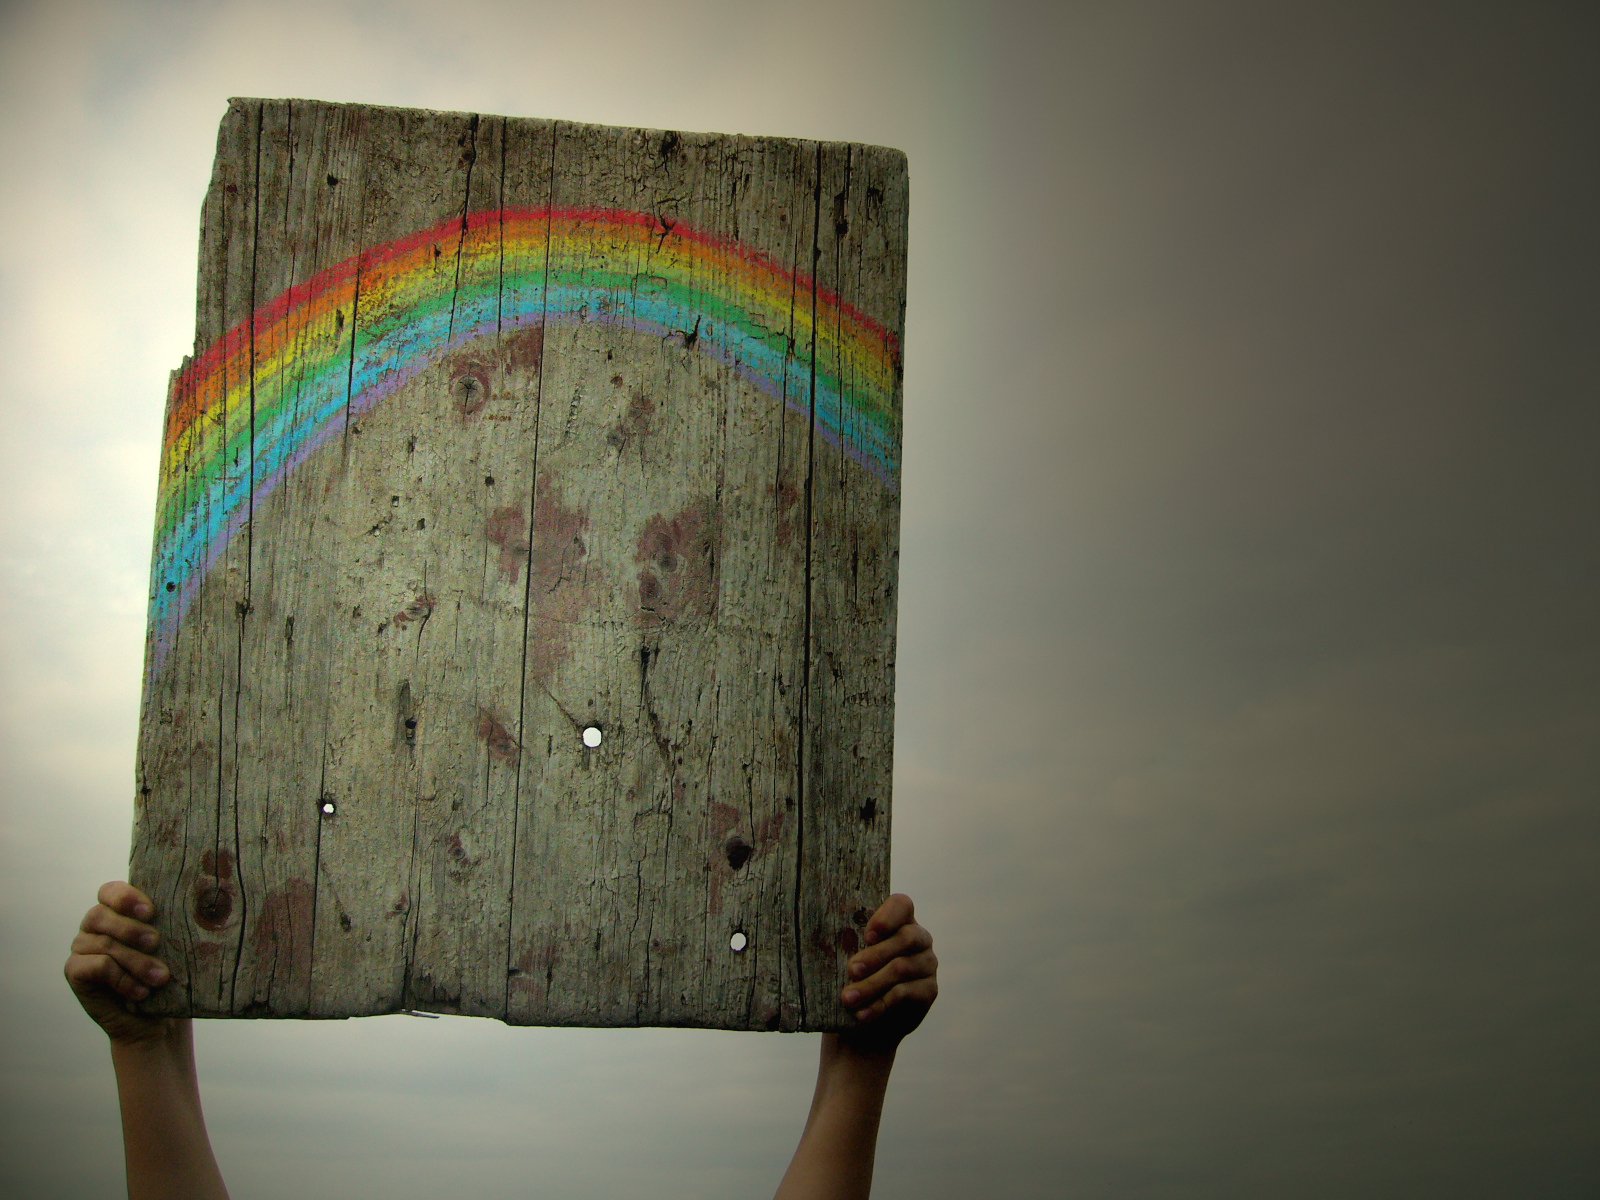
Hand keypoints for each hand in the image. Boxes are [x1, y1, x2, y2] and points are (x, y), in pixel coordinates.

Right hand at [65, 881, 178, 1044]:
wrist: (153, 1020)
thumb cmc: (165, 975)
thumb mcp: (172, 947)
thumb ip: (172, 925)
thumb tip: (198, 909)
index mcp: (116, 911)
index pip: (110, 891)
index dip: (126, 897)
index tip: (151, 912)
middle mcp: (95, 925)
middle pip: (100, 915)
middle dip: (131, 929)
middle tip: (156, 943)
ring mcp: (82, 947)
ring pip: (103, 944)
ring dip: (136, 961)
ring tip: (161, 977)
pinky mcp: (75, 971)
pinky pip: (95, 967)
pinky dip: (122, 979)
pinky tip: (142, 992)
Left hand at [836, 893, 936, 1054]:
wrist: (869, 1021)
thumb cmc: (856, 978)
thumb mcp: (851, 956)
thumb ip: (849, 944)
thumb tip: (826, 942)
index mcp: (900, 920)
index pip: (902, 904)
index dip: (887, 917)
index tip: (867, 935)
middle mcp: (919, 938)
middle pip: (905, 938)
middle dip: (875, 955)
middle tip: (851, 970)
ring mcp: (927, 964)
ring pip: (901, 969)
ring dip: (871, 985)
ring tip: (848, 998)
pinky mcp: (929, 990)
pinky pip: (904, 994)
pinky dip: (879, 1004)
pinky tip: (862, 1014)